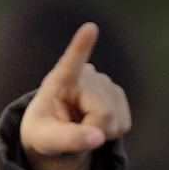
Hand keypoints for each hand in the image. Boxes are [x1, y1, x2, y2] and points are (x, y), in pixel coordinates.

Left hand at [20, 23, 131, 169]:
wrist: (55, 134)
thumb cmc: (44, 133)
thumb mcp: (45, 140)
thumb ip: (68, 140)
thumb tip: (98, 138)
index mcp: (59, 81)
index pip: (71, 62)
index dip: (81, 46)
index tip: (90, 28)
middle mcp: (86, 75)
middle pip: (103, 113)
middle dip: (91, 131)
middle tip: (72, 131)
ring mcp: (105, 83)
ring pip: (116, 122)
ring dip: (100, 134)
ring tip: (80, 126)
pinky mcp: (118, 96)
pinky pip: (124, 126)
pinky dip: (110, 134)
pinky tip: (94, 125)